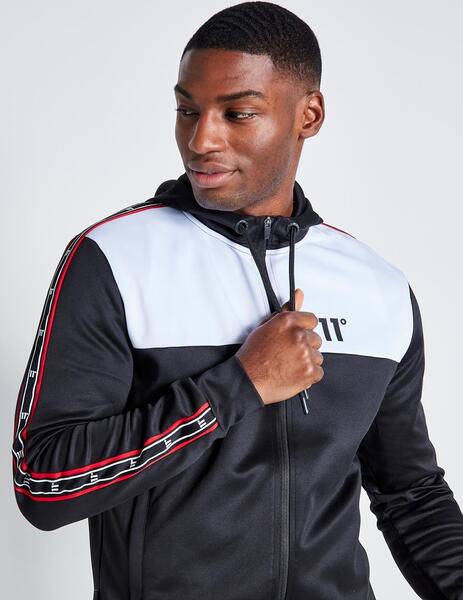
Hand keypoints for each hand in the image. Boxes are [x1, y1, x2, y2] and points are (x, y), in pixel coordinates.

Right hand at [235, 288, 323, 405]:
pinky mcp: (309, 372)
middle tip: (288, 353)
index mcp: (288, 322)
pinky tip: (293, 373)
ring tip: (289, 364)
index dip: (304, 329)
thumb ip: (287, 310)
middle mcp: (298, 336)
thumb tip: (299, 294)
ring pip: (318, 356)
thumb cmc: (253, 355)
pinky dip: (308, 375)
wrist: (247, 380)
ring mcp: (305, 354)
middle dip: (305, 346)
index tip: (298, 336)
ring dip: (307, 361)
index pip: (312, 320)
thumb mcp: (267, 326)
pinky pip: (318, 372)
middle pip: (316, 339)